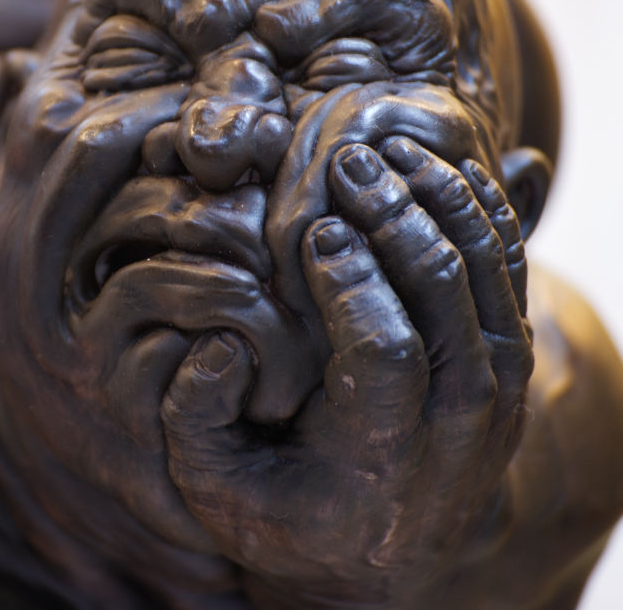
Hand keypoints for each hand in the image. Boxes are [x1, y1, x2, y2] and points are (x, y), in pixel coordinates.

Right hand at [161, 138, 531, 607]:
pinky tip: (443, 168)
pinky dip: (480, 213)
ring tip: (389, 151)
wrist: (375, 556)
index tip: (314, 228)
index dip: (352, 280)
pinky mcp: (505, 360)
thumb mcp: (214, 484)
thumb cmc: (283, 514)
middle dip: (393, 217)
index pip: (385, 348)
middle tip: (347, 164)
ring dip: (438, 201)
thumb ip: (197, 415)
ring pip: (485, 274)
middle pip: (444, 296)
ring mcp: (495, 386)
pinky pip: (508, 272)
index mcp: (381, 454)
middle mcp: (458, 421)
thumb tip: (224, 338)